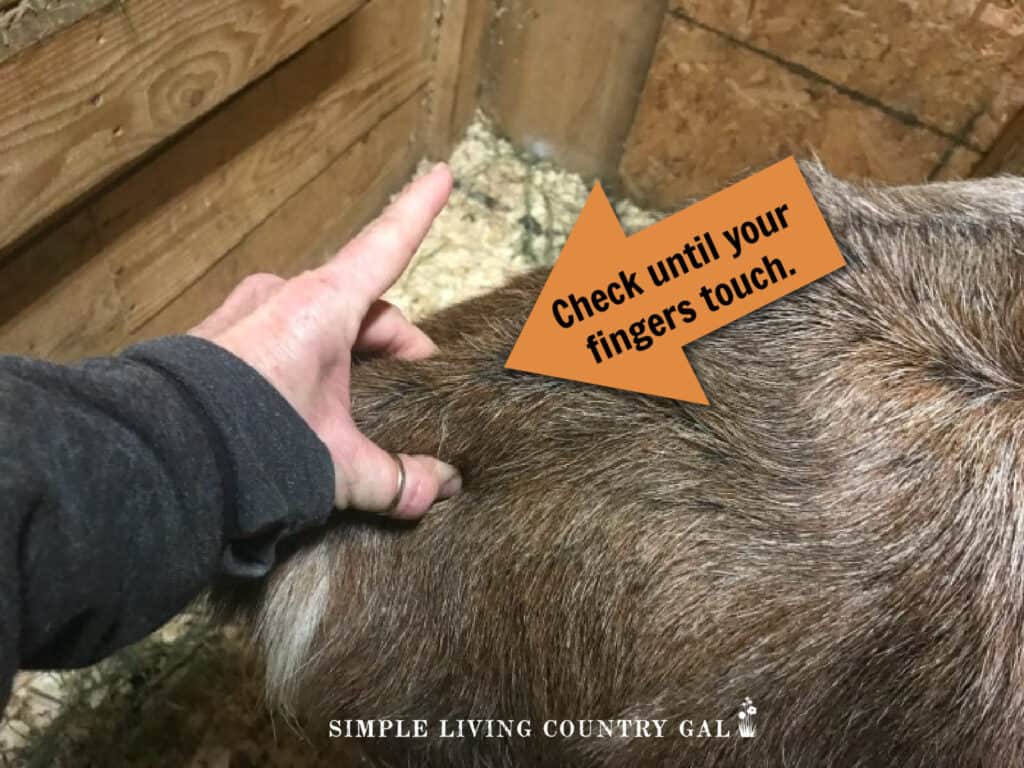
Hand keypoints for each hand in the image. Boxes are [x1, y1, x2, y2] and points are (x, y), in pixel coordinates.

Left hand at [190, 164, 459, 518]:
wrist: (154, 456)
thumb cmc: (255, 441)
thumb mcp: (336, 462)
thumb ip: (394, 478)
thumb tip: (442, 490)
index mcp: (325, 305)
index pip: (387, 247)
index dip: (419, 212)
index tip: (442, 172)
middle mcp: (285, 295)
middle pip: (361, 306)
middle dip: (392, 346)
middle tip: (411, 390)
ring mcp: (246, 311)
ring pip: (319, 322)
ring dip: (346, 356)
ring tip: (355, 407)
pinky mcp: (216, 336)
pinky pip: (279, 335)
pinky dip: (304, 361)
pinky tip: (302, 405)